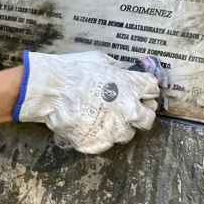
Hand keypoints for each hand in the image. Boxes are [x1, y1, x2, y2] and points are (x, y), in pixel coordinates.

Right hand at [13, 51, 159, 153]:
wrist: (50, 90)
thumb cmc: (73, 71)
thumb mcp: (101, 60)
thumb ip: (117, 70)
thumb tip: (122, 73)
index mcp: (132, 87)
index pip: (152, 90)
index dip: (146, 90)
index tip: (141, 92)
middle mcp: (129, 111)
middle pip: (148, 118)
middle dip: (141, 113)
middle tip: (128, 109)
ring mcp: (114, 130)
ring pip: (127, 133)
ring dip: (119, 126)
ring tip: (103, 117)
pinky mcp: (98, 143)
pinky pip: (105, 142)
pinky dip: (99, 135)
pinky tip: (88, 124)